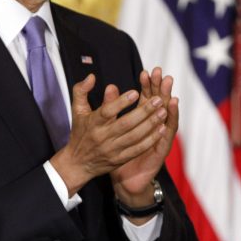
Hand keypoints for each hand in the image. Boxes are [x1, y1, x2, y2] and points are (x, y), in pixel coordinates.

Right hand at [50, 73, 168, 195]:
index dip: (121, 102)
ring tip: (163, 111)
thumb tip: (92, 76)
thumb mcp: (77, 110)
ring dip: (151, 124)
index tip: (136, 92)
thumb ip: (81, 91)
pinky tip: (162, 129)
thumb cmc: (80, 132)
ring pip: (134, 137)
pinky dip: (151, 140)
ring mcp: (112, 149)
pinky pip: (138, 149)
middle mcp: (103, 136)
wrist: (78, 163)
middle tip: (158, 99)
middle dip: (143, 111)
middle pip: (125, 124)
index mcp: (93, 123)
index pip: (107, 111)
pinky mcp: (120, 159)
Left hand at [110, 67, 178, 206]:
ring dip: (168, 100)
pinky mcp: (163, 147)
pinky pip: (168, 132)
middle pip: (159, 101)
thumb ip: (111, 106)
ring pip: (167, 114)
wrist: (125, 179)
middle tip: (160, 73)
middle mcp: (154, 124)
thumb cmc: (118, 152)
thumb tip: (110, 86)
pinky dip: (171, 119)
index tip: (146, 72)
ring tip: (169, 86)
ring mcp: (160, 135)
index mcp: (142, 118)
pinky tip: (172, 108)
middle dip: (159, 87)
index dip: (147, 85)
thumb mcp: (112, 127)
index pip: (147, 97)